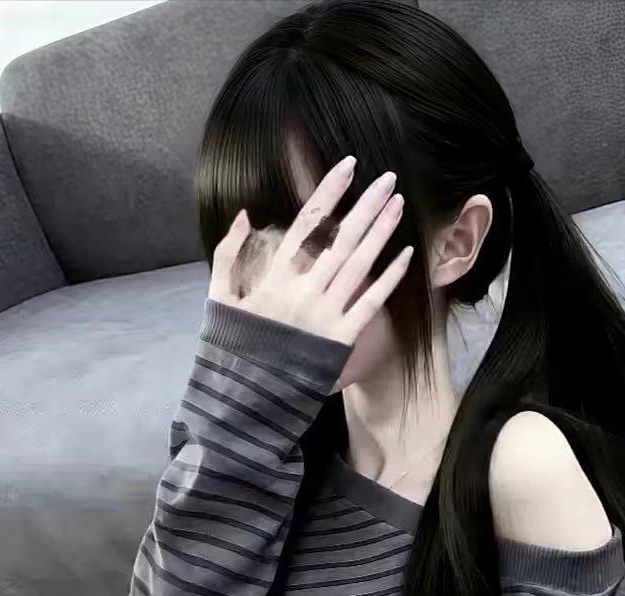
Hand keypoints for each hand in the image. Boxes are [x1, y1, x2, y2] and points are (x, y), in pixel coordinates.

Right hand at [207, 156, 413, 346]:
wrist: (249, 399)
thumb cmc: (233, 348)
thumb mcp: (219, 299)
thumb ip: (227, 254)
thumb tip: (244, 214)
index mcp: (274, 277)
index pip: (307, 223)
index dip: (329, 192)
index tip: (348, 167)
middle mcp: (304, 290)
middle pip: (342, 238)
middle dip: (366, 205)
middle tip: (388, 178)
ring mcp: (326, 314)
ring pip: (360, 264)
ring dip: (381, 231)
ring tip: (398, 204)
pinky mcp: (342, 338)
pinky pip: (371, 303)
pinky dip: (388, 278)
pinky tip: (405, 254)